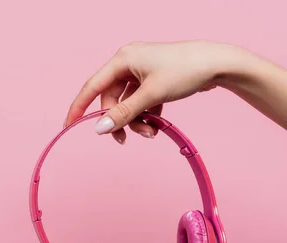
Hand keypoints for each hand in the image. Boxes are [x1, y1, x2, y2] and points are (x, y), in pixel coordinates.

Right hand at [65, 40, 238, 143]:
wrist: (218, 64)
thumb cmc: (185, 70)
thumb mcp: (151, 95)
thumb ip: (124, 113)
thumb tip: (100, 129)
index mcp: (122, 59)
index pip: (92, 86)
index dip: (79, 107)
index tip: (68, 125)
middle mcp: (128, 63)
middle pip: (111, 99)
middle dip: (120, 121)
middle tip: (128, 139)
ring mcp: (142, 72)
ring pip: (127, 103)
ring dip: (136, 121)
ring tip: (151, 132)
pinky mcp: (154, 80)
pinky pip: (140, 102)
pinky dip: (146, 114)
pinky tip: (157, 122)